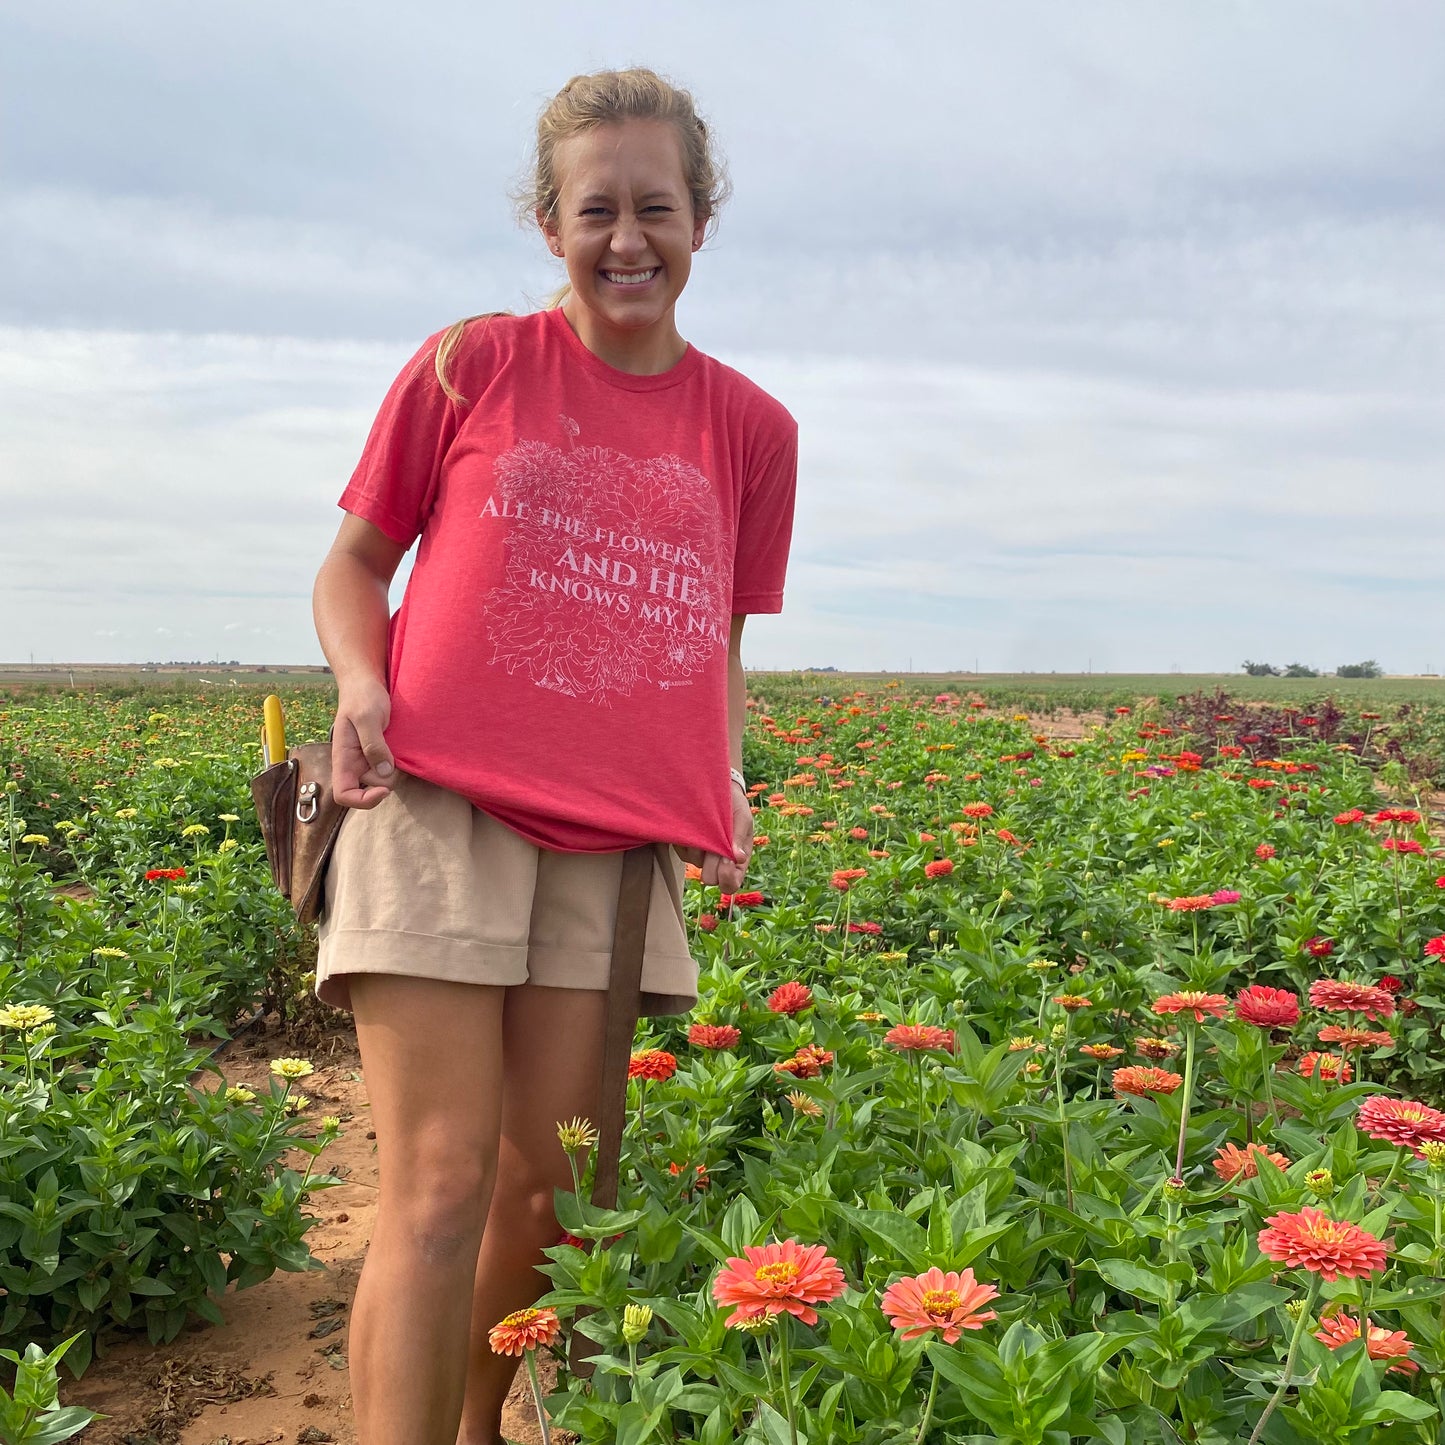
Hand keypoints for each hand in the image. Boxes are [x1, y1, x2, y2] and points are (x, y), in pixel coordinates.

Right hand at [331, 678, 395, 808]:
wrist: (367, 684)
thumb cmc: (362, 697)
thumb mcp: (367, 717)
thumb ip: (373, 745)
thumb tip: (384, 772)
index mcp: (343, 759)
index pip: (344, 795)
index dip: (363, 800)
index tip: (384, 789)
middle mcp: (355, 764)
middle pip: (373, 788)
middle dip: (389, 777)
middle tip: (396, 750)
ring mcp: (368, 760)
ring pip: (386, 779)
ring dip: (397, 768)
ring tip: (399, 743)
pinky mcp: (382, 754)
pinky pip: (393, 768)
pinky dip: (401, 762)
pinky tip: (403, 746)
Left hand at [680, 784, 753, 892]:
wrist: (713, 788)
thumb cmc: (733, 805)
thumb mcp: (742, 817)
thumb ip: (740, 837)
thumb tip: (739, 858)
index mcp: (736, 861)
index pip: (731, 883)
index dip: (728, 878)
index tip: (725, 862)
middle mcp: (717, 863)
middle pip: (710, 878)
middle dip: (712, 862)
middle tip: (714, 840)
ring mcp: (699, 856)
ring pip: (695, 862)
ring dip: (700, 845)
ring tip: (705, 823)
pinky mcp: (683, 848)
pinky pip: (683, 851)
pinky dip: (688, 839)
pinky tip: (695, 824)